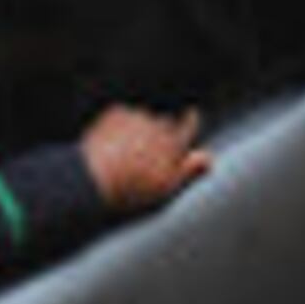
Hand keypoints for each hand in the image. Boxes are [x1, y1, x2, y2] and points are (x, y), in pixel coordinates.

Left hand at [81, 104, 209, 217]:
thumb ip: (189, 171)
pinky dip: (122, 126)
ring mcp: (136, 117)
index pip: (189, 125)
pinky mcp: (117, 113)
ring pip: (144, 120)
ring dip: (140, 130)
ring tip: (128, 155)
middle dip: (162, 132)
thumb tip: (209, 158)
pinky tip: (114, 146)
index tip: (192, 115)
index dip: (191, 121)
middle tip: (150, 153)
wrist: (95, 178)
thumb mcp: (165, 187)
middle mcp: (157, 125)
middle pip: (165, 123)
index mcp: (173, 144)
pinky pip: (124, 115)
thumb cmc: (132, 189)